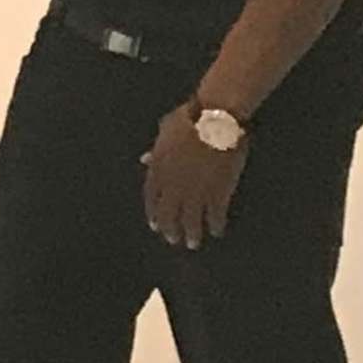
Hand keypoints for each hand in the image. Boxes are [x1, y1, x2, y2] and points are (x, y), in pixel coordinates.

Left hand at [143, 109, 246, 251]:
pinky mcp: (218, 193)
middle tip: (173, 239)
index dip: (153, 213)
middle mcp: (174, 186)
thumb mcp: (165, 130)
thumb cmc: (190, 118)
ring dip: (191, 233)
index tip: (155, 226)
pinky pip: (215, 215)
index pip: (152, 198)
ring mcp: (196, 191)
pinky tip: (216, 232)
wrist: (215, 120)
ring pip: (190, 219)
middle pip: (169, 214)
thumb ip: (155, 149)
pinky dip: (215, 225)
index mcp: (158, 169)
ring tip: (193, 244)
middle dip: (170, 229)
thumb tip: (144, 159)